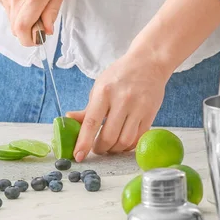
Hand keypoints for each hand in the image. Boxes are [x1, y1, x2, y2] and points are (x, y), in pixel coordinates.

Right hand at [0, 0, 64, 45]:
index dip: (29, 40)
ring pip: (11, 19)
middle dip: (28, 31)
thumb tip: (47, 31)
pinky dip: (15, 6)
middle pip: (16, 29)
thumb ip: (52, 11)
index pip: (23, 30)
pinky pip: (6, 8)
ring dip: (22, 17)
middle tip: (39, 19)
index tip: (38, 37)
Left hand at [68, 44, 171, 161]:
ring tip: (110, 147)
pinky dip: (128, 146)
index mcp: (104, 92)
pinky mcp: (150, 114)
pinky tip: (122, 142)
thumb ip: (87, 108)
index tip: (78, 156)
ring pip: (124, 141)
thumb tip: (69, 119)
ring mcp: (138, 108)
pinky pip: (138, 138)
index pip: (91, 123)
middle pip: (108, 136)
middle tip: (96, 149)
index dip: (83, 142)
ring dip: (114, 150)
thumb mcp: (99, 86)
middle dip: (99, 148)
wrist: (148, 63)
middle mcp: (122, 100)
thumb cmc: (120, 75)